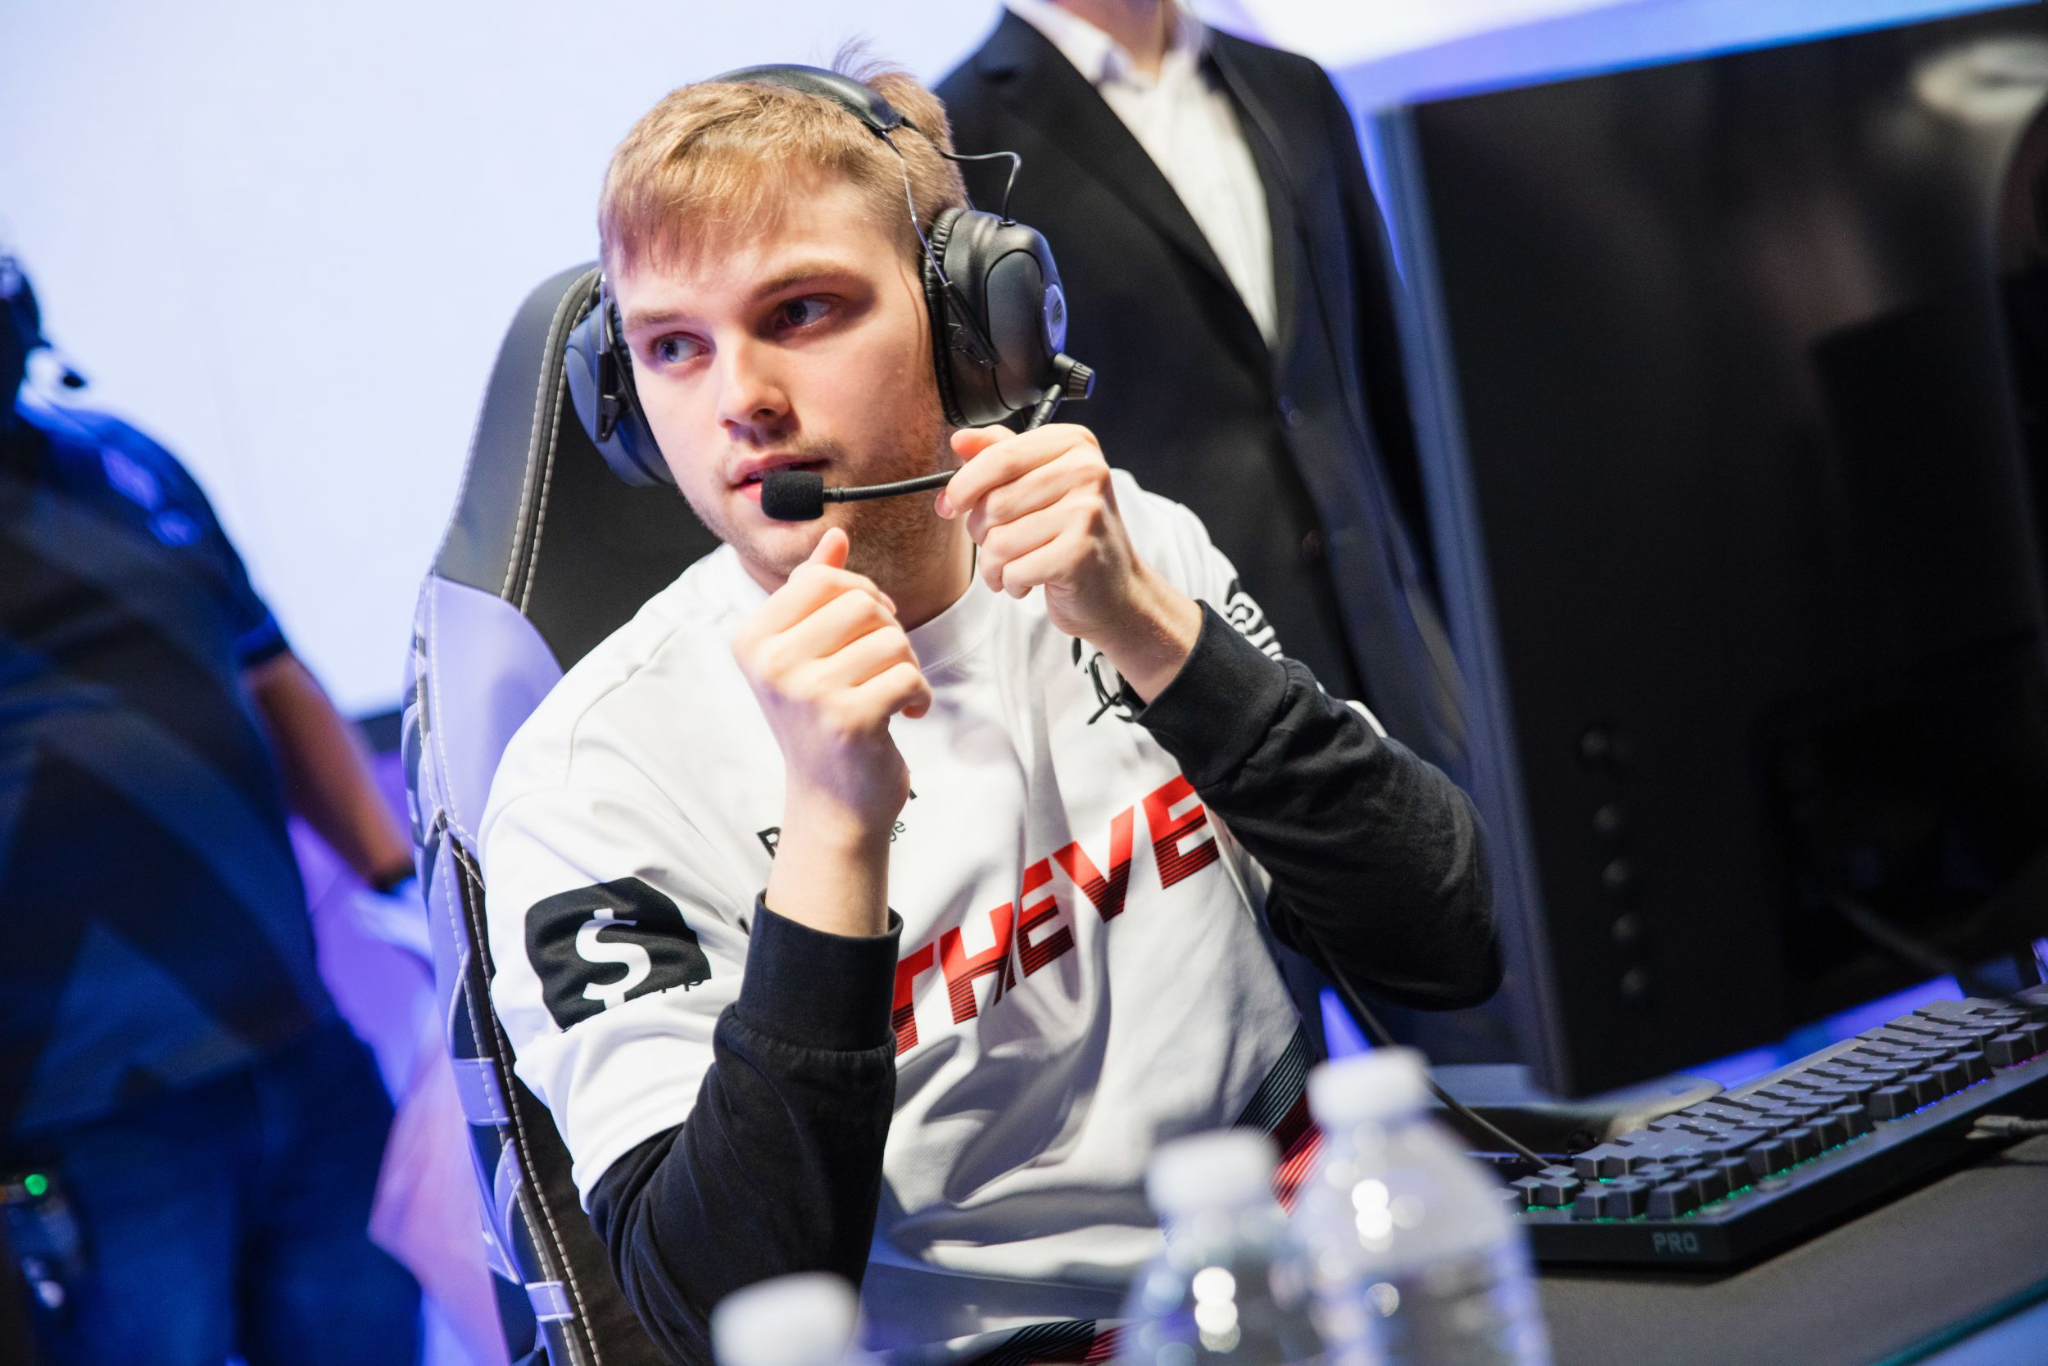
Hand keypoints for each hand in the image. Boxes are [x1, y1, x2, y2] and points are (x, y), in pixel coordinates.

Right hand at [730, 528, 929, 841]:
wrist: (830, 805)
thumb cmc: (821, 724)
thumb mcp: (806, 654)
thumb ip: (815, 592)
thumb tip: (835, 536)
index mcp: (753, 639)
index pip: (821, 578)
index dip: (860, 593)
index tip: (868, 627)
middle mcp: (772, 663)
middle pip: (861, 603)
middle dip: (888, 630)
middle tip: (882, 667)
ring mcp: (808, 692)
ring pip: (891, 638)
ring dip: (906, 665)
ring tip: (891, 692)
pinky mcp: (849, 719)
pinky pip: (909, 676)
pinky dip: (919, 694)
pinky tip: (906, 714)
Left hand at [937, 424, 1199, 700]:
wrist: (1116, 591)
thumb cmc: (1072, 536)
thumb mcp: (1040, 485)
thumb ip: (1000, 456)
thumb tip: (960, 440)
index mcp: (1074, 444)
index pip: (999, 456)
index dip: (963, 485)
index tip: (949, 505)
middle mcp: (1086, 471)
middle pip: (994, 502)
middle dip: (981, 532)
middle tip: (998, 544)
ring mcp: (1086, 512)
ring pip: (998, 541)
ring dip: (994, 565)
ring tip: (1013, 567)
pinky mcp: (1079, 553)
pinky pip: (1014, 570)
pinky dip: (1012, 583)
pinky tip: (1031, 581)